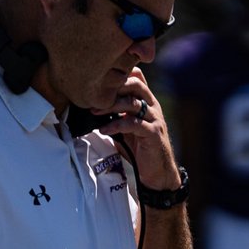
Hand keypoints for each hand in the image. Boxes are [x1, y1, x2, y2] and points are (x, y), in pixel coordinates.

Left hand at [98, 69, 182, 190]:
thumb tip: (91, 106)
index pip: (137, 78)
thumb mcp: (126, 127)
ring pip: (133, 103)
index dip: (120, 76)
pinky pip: (133, 123)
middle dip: (113, 89)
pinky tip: (104, 130)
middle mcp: (153, 106)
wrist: (157, 171)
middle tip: (92, 98)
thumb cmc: (139, 149)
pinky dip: (116, 125)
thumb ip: (116, 115)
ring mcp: (155, 119)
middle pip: (135, 84)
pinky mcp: (154, 133)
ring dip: (111, 106)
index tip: (99, 83)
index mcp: (147, 102)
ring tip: (94, 112)